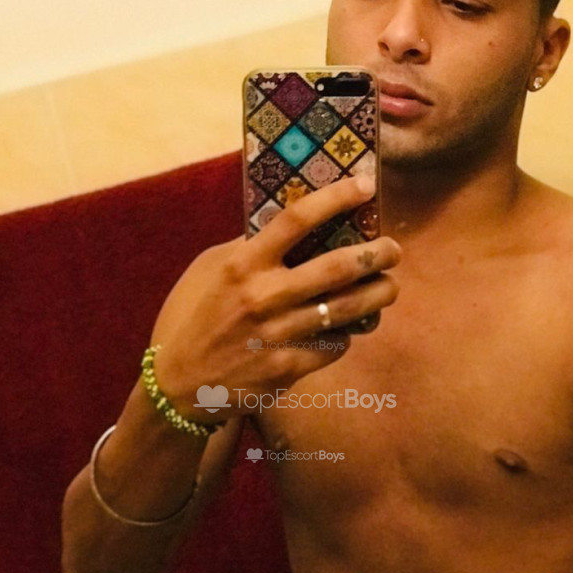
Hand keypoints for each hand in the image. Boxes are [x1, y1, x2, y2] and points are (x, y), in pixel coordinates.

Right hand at [149, 174, 400, 418]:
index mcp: (242, 264)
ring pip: (347, 310)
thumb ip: (246, 247)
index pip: (297, 219)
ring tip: (389, 286)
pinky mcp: (288, 368)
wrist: (180, 385)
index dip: (336, 198)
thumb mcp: (208, 270)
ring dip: (377, 295)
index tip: (365, 186)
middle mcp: (263, 296)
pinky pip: (334, 345)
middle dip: (376, 254)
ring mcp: (278, 335)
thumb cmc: (192, 318)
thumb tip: (291, 226)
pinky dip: (345, 334)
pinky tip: (347, 328)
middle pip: (339, 266)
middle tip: (393, 249)